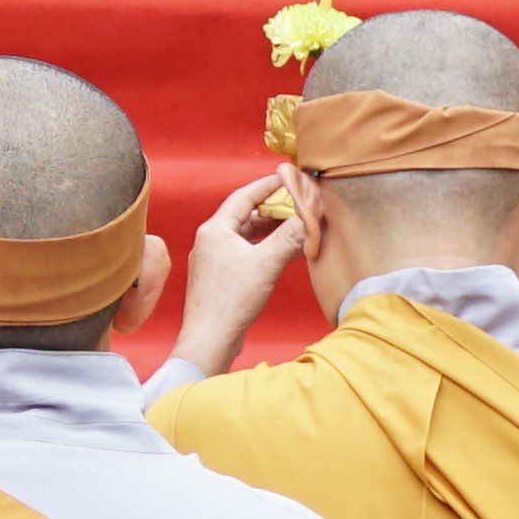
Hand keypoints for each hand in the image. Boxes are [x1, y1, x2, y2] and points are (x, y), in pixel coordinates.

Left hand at [174, 175, 307, 371]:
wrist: (209, 340)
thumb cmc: (230, 301)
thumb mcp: (266, 264)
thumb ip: (290, 237)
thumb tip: (310, 215)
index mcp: (215, 230)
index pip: (244, 195)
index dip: (268, 185)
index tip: (288, 177)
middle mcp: (210, 240)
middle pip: (246, 215)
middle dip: (274, 209)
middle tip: (298, 204)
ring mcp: (213, 260)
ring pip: (246, 236)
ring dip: (271, 231)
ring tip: (296, 228)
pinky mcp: (220, 279)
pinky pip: (245, 254)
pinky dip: (265, 249)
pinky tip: (283, 255)